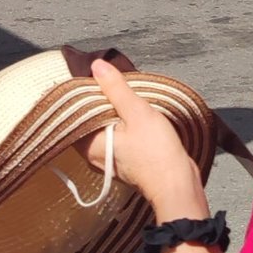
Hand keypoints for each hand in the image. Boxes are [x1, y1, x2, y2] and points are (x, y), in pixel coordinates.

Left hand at [86, 60, 209, 220]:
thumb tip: (97, 67)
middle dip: (100, 99)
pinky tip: (134, 112)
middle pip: (88, 117)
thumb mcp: (137, 113)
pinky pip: (114, 134)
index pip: (75, 110)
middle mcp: (93, 153)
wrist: (177, 185)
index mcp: (88, 144)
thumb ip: (115, 89)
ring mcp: (108, 158)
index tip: (95, 75)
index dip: (84, 90)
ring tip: (125, 94)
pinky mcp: (122, 159)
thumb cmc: (157, 154)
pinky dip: (121, 122)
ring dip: (113, 110)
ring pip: (103, 125)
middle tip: (113, 81)